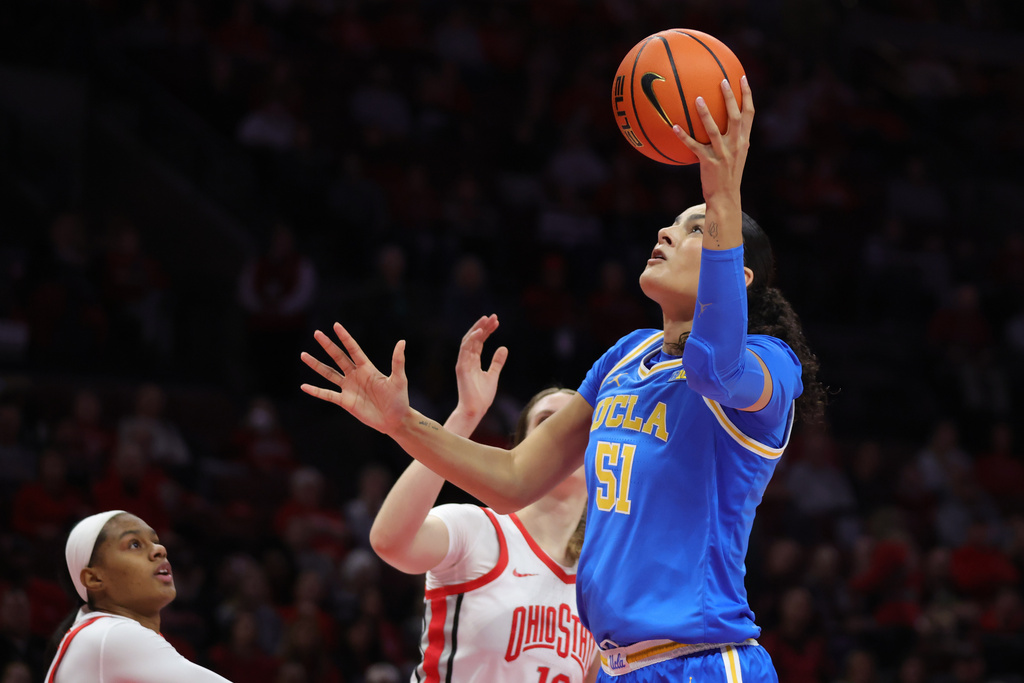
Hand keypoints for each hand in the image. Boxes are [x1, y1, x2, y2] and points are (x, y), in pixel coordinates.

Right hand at [300, 323, 409, 434]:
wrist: (394, 420)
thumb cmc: (399, 399)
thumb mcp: (399, 379)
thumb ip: (397, 361)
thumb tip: (402, 341)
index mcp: (368, 368)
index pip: (353, 349)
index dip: (345, 338)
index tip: (336, 325)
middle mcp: (356, 375)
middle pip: (338, 357)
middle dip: (328, 345)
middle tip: (316, 333)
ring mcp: (349, 388)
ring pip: (329, 373)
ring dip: (316, 365)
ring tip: (303, 355)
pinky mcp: (345, 402)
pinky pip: (327, 394)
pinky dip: (316, 391)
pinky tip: (304, 386)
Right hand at [453, 315, 508, 419]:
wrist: (475, 409)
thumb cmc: (482, 396)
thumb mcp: (493, 375)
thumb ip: (497, 362)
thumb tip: (503, 348)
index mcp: (473, 361)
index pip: (479, 341)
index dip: (487, 331)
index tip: (496, 322)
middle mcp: (466, 359)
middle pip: (474, 338)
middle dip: (483, 326)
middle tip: (493, 317)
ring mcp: (463, 362)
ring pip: (468, 340)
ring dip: (477, 329)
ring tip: (487, 320)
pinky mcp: (461, 367)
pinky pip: (465, 350)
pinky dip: (472, 339)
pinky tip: (481, 332)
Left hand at [673, 75, 753, 201]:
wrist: (726, 198)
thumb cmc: (728, 176)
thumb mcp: (736, 155)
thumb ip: (733, 139)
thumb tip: (722, 122)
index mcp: (743, 141)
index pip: (749, 114)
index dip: (747, 95)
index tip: (742, 78)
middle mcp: (736, 145)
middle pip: (736, 116)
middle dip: (730, 97)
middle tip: (722, 80)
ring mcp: (723, 154)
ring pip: (714, 130)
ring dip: (706, 113)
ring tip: (698, 98)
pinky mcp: (709, 163)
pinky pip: (694, 146)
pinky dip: (684, 136)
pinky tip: (674, 127)